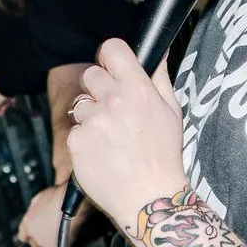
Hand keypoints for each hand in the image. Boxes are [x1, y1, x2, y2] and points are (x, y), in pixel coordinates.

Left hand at [18, 181, 71, 246]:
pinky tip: (69, 240)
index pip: (23, 236)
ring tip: (61, 241)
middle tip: (52, 237)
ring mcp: (43, 242)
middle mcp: (33, 234)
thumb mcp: (40, 198)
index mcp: (28, 222)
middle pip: (35, 246)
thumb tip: (35, 212)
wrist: (72, 200)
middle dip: (43, 242)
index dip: (30, 236)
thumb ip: (34, 209)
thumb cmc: (59, 196)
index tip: (34, 236)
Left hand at [65, 39, 186, 231]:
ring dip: (91, 117)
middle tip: (114, 113)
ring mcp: (93, 121)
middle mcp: (113, 100)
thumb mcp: (171, 113)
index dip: (109, 56)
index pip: (112, 48)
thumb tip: (157, 53)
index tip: (110, 66)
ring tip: (111, 139)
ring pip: (80, 105)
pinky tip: (102, 154)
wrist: (148, 198)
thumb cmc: (163, 156)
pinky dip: (85, 141)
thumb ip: (160, 79)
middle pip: (91, 75)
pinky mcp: (77, 141)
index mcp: (138, 89)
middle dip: (99, 90)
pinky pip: (75, 131)